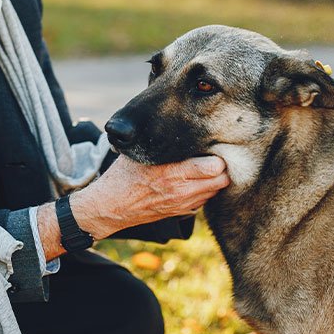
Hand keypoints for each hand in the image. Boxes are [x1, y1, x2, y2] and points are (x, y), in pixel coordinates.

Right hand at [70, 154, 228, 239]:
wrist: (111, 205)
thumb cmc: (123, 175)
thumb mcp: (140, 153)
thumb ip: (161, 142)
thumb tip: (177, 120)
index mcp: (173, 172)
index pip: (215, 166)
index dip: (218, 154)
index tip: (212, 145)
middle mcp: (182, 190)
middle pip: (221, 179)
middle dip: (222, 167)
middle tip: (214, 155)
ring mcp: (183, 203)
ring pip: (216, 190)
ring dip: (215, 179)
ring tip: (206, 167)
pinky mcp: (181, 212)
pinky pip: (205, 200)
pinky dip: (206, 190)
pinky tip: (195, 181)